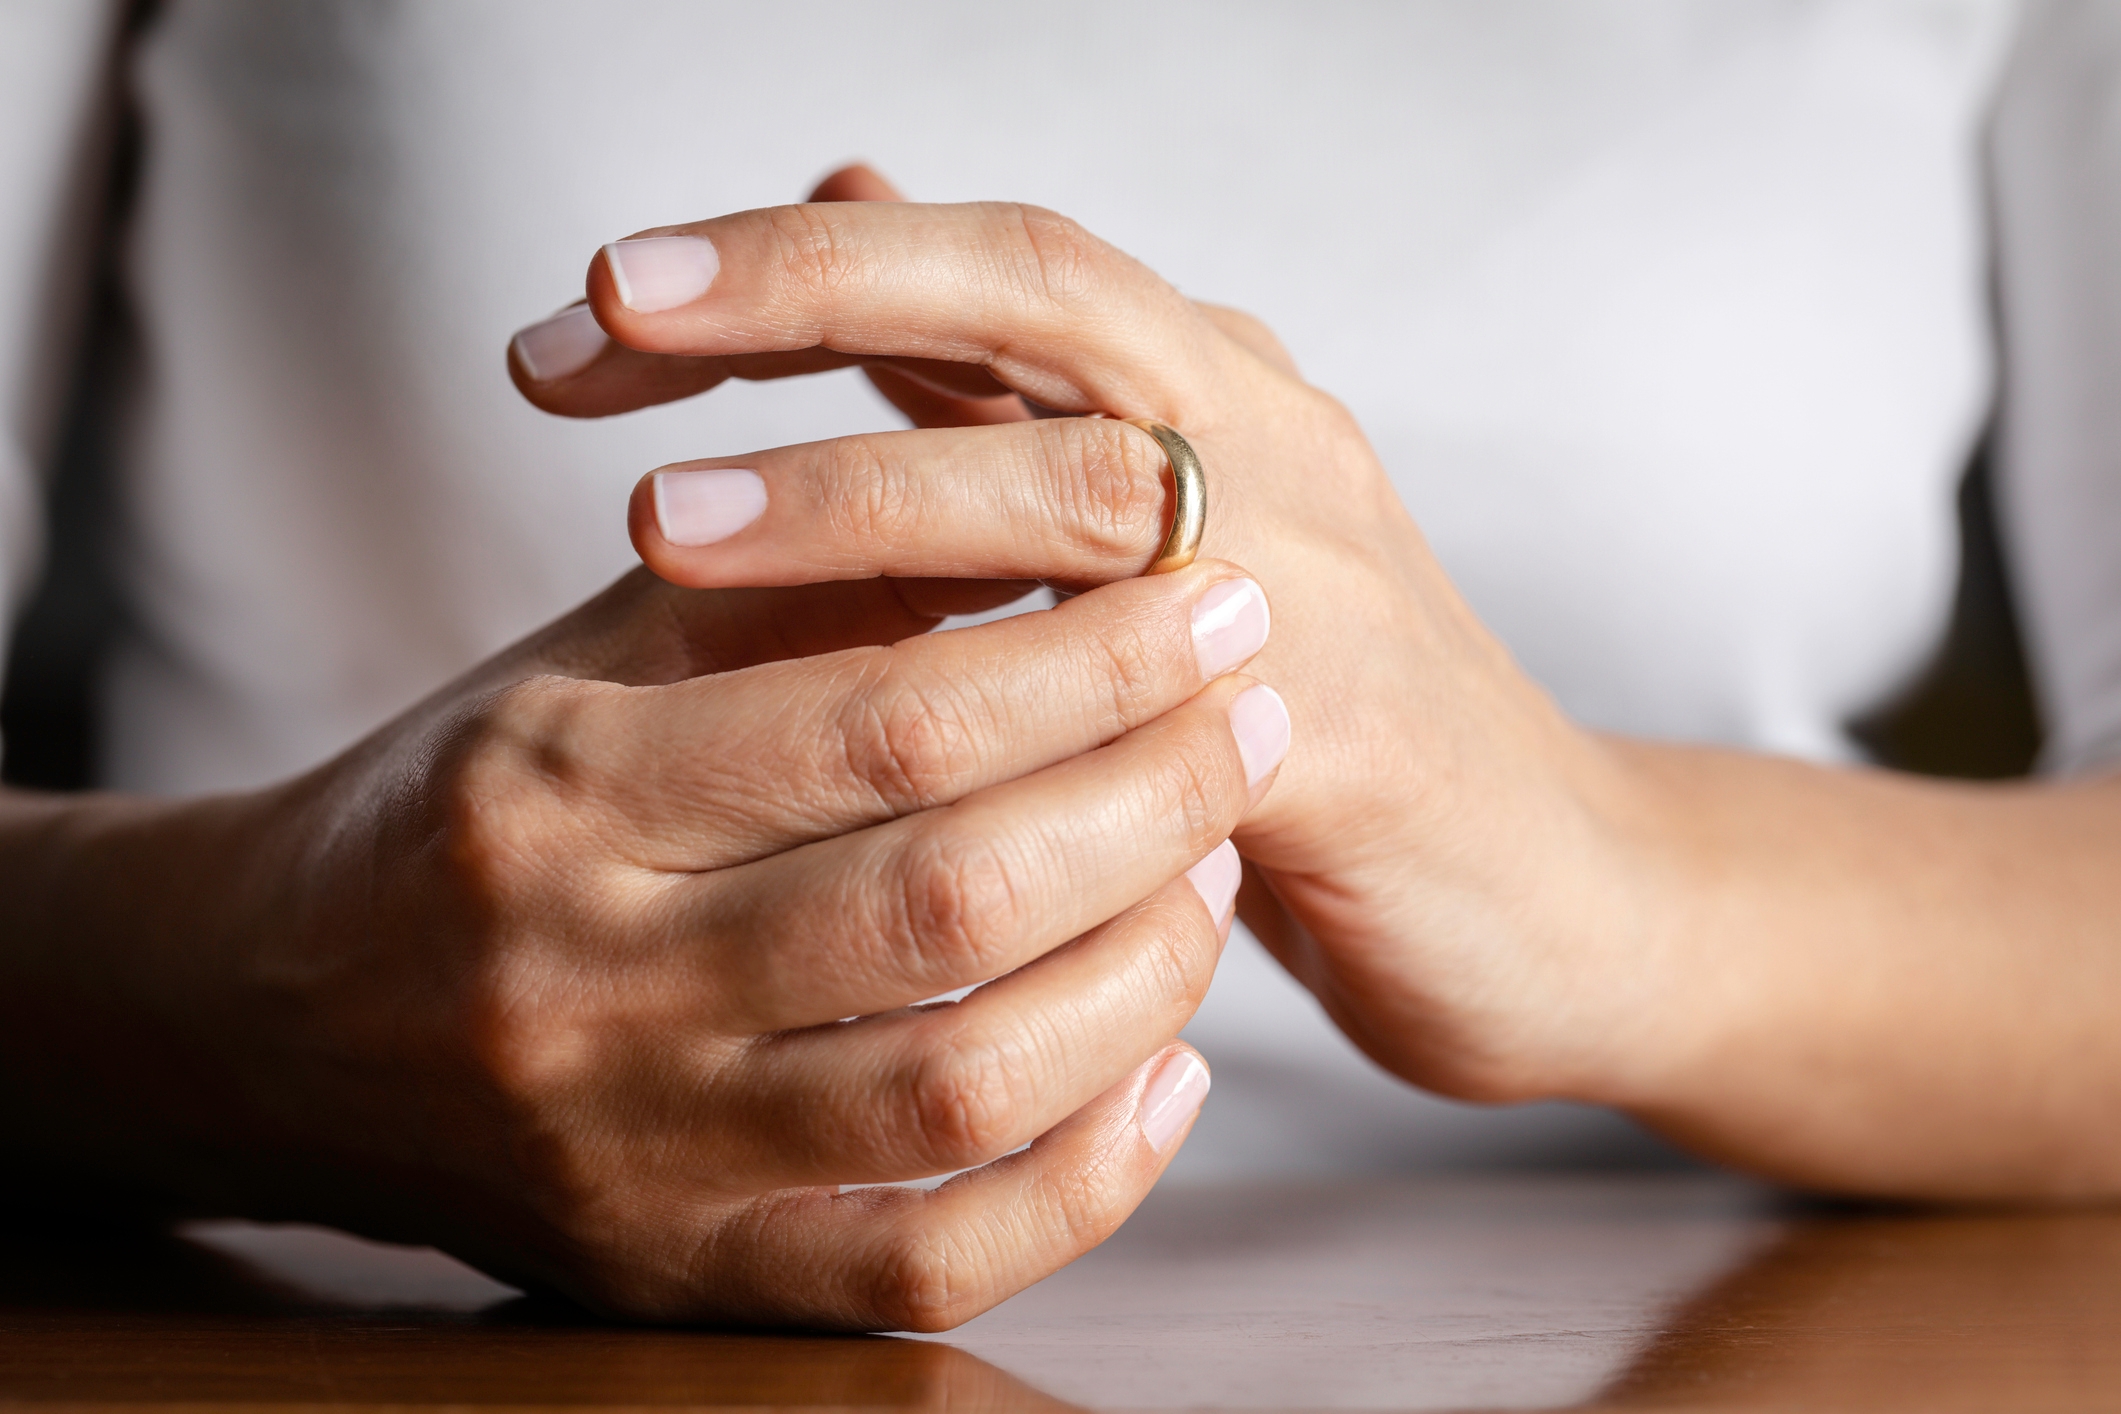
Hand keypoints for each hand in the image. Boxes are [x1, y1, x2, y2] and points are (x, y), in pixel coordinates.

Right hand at [0, 563, 1284, 1326]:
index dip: (1088, 660)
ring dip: (1143, 974)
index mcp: (555, 789)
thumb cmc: (469, 808)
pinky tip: (1170, 1068)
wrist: (275, 1015)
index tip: (1210, 596)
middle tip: (1255, 719)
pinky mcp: (684, 1274)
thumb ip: (794, 594)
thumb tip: (1037, 520)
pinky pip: (926, 1267)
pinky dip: (1085, 1179)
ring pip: (962, 1091)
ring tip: (1217, 867)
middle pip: (947, 902)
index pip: (886, 722)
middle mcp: (587, 984)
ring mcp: (638, 1158)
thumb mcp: (591, 660)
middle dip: (1150, 798)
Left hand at [507, 172, 1653, 1121]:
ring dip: (866, 491)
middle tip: (600, 313)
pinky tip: (874, 747)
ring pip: (1085, 480)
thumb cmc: (1313, 719)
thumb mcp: (1150, 539)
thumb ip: (1000, 393)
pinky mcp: (1355, 735)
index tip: (588, 307)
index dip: (783, 262)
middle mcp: (1266, 438)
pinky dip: (1013, 710)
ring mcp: (1319, 574)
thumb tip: (848, 204)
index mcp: (1203, 385)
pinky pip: (1167, 701)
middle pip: (1033, 296)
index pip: (978, 264)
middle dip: (804, 293)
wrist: (1557, 894)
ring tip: (670, 525)